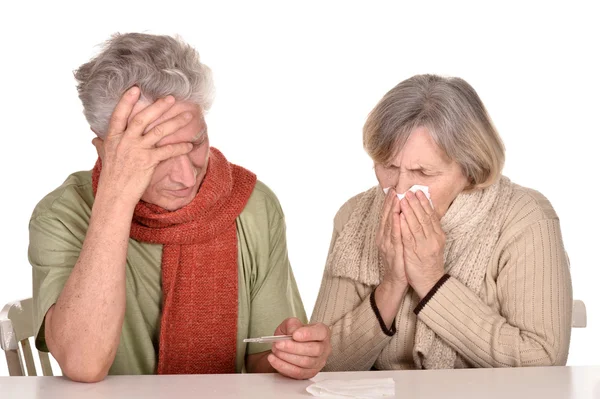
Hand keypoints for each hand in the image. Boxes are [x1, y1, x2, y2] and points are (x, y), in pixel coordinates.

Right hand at [93, 87, 193, 206]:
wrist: (114, 196)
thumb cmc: (111, 177)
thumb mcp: (104, 157)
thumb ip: (102, 145)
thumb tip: (95, 138)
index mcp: (113, 138)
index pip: (119, 115)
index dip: (127, 101)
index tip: (136, 88)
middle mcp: (125, 141)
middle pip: (142, 118)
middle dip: (158, 106)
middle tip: (171, 98)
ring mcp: (136, 150)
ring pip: (158, 131)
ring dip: (175, 122)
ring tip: (188, 116)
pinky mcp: (148, 162)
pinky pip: (167, 151)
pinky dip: (179, 147)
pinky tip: (189, 145)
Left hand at [268, 318, 330, 379]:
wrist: (288, 346)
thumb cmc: (293, 334)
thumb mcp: (291, 324)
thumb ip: (292, 324)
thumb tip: (292, 332)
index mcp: (322, 333)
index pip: (321, 332)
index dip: (308, 334)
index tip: (295, 335)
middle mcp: (324, 348)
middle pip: (314, 349)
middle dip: (293, 347)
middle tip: (279, 344)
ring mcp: (318, 362)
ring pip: (306, 362)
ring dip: (287, 357)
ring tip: (275, 350)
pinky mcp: (309, 373)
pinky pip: (297, 372)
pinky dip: (283, 366)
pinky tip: (274, 359)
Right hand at [376, 188, 406, 288]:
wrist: (396, 280)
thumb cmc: (399, 260)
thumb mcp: (397, 242)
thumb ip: (398, 228)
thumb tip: (402, 213)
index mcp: (384, 234)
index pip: (386, 215)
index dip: (389, 202)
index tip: (393, 189)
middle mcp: (383, 237)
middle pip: (386, 216)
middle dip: (391, 202)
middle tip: (394, 189)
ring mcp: (387, 244)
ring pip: (389, 224)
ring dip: (393, 210)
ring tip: (396, 197)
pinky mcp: (393, 252)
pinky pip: (395, 236)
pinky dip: (396, 225)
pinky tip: (398, 216)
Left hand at [399, 190, 445, 297]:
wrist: (430, 282)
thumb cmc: (430, 262)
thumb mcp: (434, 244)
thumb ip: (431, 230)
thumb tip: (426, 215)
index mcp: (438, 235)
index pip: (431, 215)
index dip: (425, 203)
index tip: (419, 192)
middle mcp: (433, 238)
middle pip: (424, 217)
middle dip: (416, 203)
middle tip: (409, 191)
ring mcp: (424, 245)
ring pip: (416, 224)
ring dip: (409, 210)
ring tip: (403, 198)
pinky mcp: (415, 252)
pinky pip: (408, 236)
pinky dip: (404, 225)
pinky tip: (400, 216)